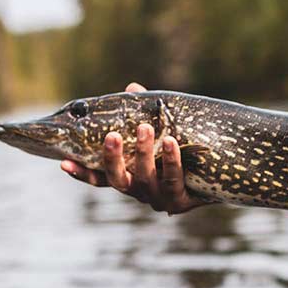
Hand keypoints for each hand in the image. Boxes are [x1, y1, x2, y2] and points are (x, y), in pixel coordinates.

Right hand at [60, 82, 210, 214]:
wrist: (225, 173)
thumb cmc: (186, 148)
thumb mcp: (164, 129)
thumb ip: (146, 114)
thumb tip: (132, 86)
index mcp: (130, 175)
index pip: (99, 176)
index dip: (81, 172)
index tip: (63, 161)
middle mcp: (139, 190)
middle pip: (117, 179)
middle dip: (112, 158)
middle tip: (112, 134)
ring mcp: (158, 198)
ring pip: (145, 178)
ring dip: (144, 152)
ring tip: (146, 127)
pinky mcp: (179, 201)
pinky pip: (173, 179)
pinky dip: (171, 159)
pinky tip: (172, 141)